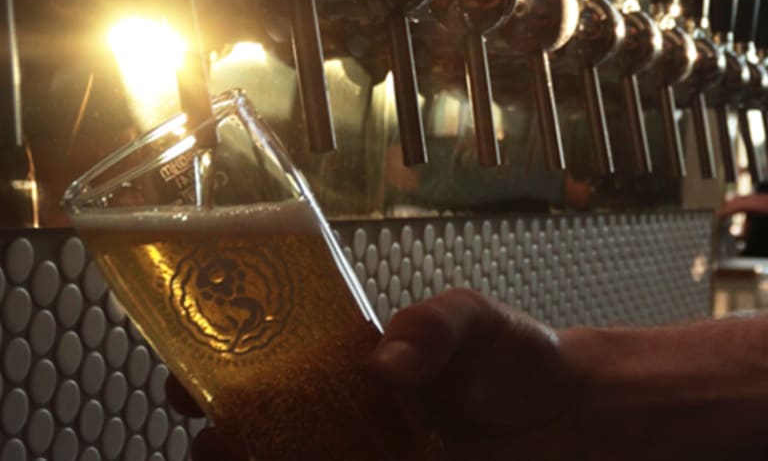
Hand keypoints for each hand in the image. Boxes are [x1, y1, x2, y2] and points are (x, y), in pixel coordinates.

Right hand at [168, 289, 587, 459]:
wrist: (576, 419)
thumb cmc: (521, 359)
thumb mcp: (480, 320)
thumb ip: (438, 324)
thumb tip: (389, 358)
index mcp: (352, 366)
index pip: (270, 365)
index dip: (219, 373)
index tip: (190, 386)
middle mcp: (348, 419)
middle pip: (264, 434)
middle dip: (225, 441)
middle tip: (216, 446)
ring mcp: (367, 458)